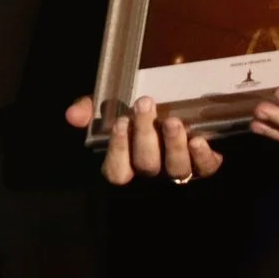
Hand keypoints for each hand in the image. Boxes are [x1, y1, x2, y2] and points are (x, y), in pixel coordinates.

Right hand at [95, 93, 221, 184]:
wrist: (183, 114)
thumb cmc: (141, 119)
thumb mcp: (114, 111)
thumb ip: (92, 111)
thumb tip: (73, 114)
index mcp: (128, 165)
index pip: (117, 171)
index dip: (118, 149)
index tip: (121, 121)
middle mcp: (153, 174)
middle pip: (146, 164)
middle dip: (145, 135)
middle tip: (145, 103)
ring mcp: (179, 173)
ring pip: (176, 169)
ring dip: (173, 145)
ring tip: (172, 121)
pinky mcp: (205, 168)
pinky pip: (205, 169)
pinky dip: (202, 156)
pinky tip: (198, 139)